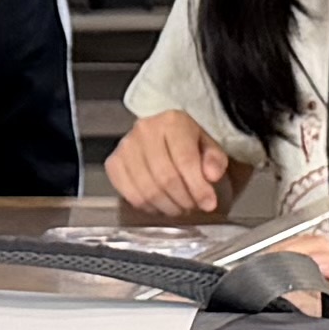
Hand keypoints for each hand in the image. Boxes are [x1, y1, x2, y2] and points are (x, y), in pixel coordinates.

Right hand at [108, 110, 235, 218]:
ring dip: (167, 206)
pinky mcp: (113, 163)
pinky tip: (159, 204)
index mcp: (172, 122)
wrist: (159, 135)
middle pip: (165, 177)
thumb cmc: (186, 143)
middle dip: (183, 199)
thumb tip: (211, 176)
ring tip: (179, 207)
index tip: (209, 204)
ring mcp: (125, 147)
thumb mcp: (208, 146)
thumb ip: (215, 160)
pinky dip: (148, 206)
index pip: (185, 159)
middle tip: (193, 207)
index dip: (198, 187)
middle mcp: (145, 130)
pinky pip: (130, 195)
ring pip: (147, 190)